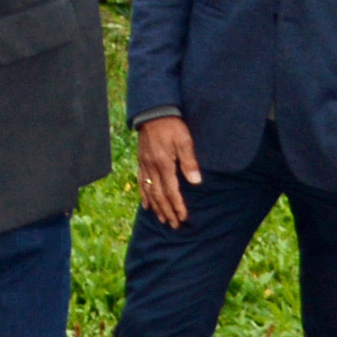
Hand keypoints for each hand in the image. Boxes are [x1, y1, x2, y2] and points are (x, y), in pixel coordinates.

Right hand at [135, 113, 202, 228]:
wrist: (154, 112)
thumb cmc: (172, 125)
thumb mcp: (184, 141)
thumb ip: (189, 162)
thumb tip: (195, 182)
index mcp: (164, 164)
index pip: (171, 191)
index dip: (177, 205)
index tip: (182, 217)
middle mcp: (152, 167)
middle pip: (159, 194)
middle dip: (167, 210)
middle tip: (173, 224)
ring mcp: (145, 164)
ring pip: (149, 190)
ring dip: (156, 206)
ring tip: (161, 218)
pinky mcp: (141, 160)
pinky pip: (141, 181)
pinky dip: (144, 194)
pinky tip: (146, 204)